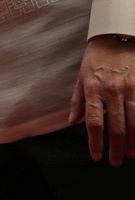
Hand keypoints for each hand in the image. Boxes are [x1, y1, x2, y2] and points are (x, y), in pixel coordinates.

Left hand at [69, 34, 134, 164]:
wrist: (116, 37)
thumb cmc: (95, 59)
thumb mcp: (80, 78)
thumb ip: (77, 101)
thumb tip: (72, 122)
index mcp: (93, 90)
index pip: (93, 122)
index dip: (95, 142)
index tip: (96, 156)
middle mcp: (112, 91)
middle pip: (115, 126)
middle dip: (115, 147)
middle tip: (115, 162)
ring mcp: (130, 88)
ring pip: (134, 120)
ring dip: (133, 141)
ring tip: (131, 154)